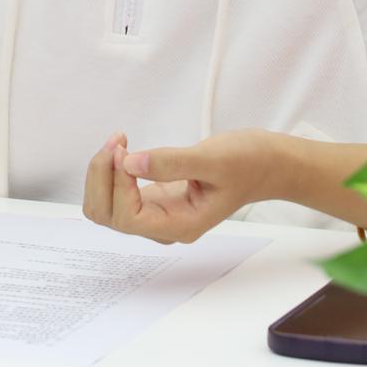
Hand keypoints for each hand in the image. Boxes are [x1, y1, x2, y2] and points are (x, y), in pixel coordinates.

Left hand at [82, 130, 281, 244]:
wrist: (264, 164)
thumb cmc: (247, 163)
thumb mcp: (213, 158)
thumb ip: (172, 162)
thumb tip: (130, 162)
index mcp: (181, 225)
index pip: (128, 218)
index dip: (118, 185)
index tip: (125, 151)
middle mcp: (164, 225)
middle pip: (108, 216)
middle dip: (102, 177)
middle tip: (118, 141)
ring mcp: (157, 213)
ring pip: (106, 206)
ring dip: (102, 173)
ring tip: (118, 141)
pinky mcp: (153, 197)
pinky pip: (116, 193)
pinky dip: (111, 170)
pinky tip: (124, 147)